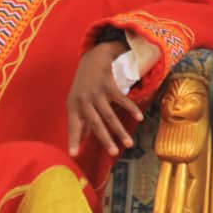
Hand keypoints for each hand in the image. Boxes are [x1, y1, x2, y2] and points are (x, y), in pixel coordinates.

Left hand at [67, 42, 142, 156]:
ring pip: (110, 115)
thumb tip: (80, 143)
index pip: (73, 126)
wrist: (92, 59)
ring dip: (120, 130)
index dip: (73, 139)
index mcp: (73, 106)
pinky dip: (131, 109)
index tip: (74, 154)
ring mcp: (96, 93)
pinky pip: (121, 99)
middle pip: (95, 123)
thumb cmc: (83, 86)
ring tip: (129, 144)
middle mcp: (83, 100)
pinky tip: (139, 118)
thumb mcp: (77, 102)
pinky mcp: (108, 85)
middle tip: (113, 153)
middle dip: (105, 139)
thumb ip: (80, 122)